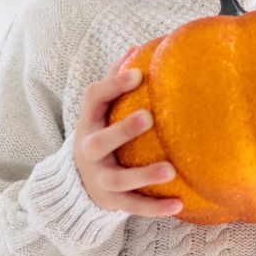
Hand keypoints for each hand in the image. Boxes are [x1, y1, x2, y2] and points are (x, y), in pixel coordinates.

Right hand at [73, 46, 183, 215]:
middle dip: (123, 130)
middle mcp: (90, 151)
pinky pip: (134, 207)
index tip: (138, 73)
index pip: (93, 99)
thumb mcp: (100, 111)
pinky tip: (179, 204)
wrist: (77, 184)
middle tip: (149, 117)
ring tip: (170, 169)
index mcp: (89, 122)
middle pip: (100, 142)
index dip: (113, 85)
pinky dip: (155, 208)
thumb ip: (115, 80)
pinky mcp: (112, 203)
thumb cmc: (100, 133)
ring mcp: (100, 179)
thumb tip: (136, 47)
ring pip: (118, 180)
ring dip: (144, 175)